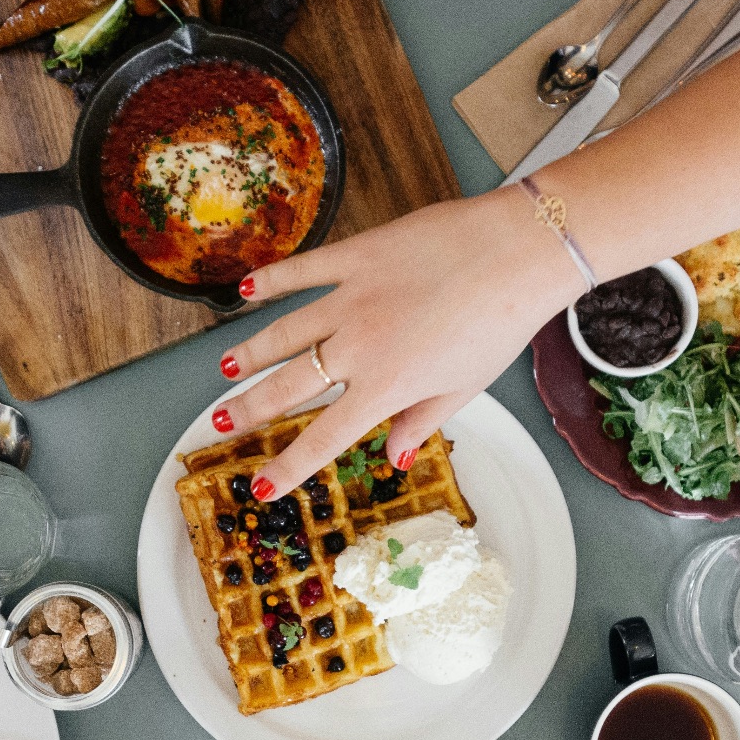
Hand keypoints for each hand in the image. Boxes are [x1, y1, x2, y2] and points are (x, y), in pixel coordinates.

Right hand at [213, 187, 582, 498]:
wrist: (518, 252)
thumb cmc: (501, 323)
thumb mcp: (466, 387)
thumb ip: (423, 421)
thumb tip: (395, 457)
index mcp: (386, 387)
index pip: (324, 437)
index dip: (288, 467)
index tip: (261, 487)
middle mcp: (358, 347)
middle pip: (288, 386)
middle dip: (250, 409)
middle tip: (221, 422)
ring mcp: (351, 298)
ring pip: (284, 331)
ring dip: (250, 353)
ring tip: (224, 369)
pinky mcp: (357, 256)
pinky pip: (303, 271)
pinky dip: (271, 281)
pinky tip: (246, 291)